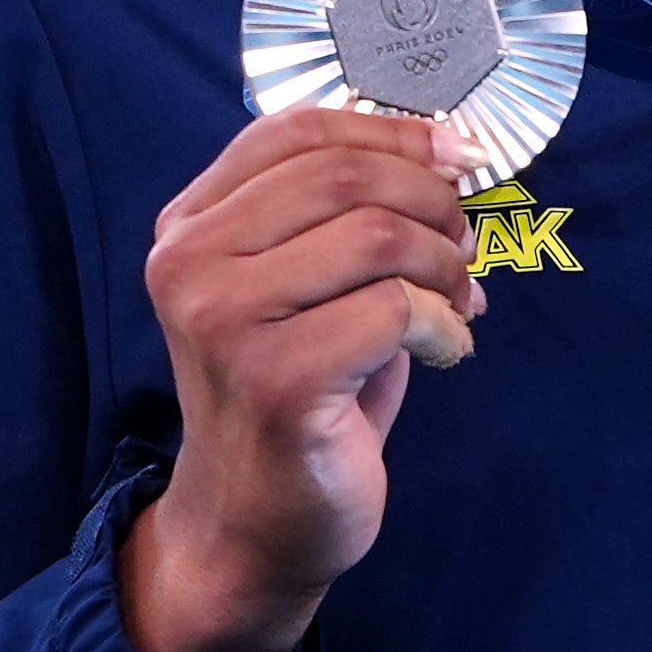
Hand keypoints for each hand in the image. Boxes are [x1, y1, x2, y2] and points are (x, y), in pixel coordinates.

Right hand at [120, 107, 487, 651]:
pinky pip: (395, 310)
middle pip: (346, 178)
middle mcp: (188, 264)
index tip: (457, 153)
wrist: (259, 520)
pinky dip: (445, 327)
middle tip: (464, 250)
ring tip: (455, 307)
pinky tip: (444, 354)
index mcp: (190, 225)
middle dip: (432, 206)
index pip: (294, 130)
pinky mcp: (274, 379)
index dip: (390, 130)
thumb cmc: (303, 389)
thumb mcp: (310, 281)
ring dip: (446, 269)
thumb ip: (345, 209)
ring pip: (378, 238)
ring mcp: (222, 321)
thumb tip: (443, 144)